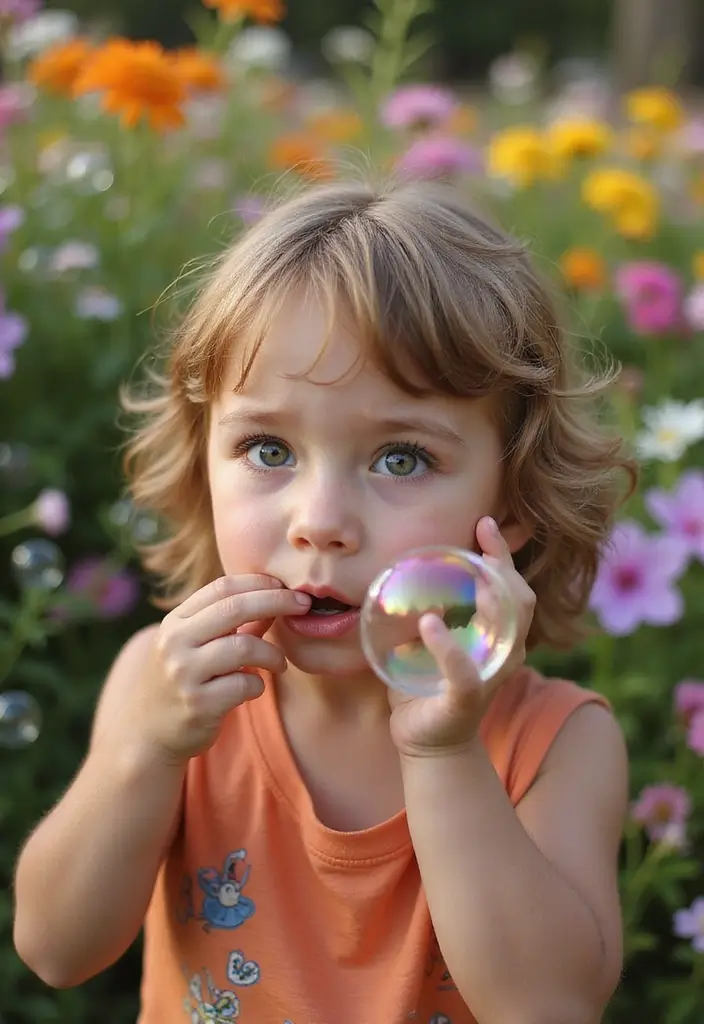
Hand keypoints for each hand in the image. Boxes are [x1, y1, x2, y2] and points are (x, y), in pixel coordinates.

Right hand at [141, 575, 310, 764]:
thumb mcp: (198, 646)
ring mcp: (185, 673)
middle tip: (303, 605)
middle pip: (235, 608)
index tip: (286, 587)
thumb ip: (235, 623)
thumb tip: (276, 598)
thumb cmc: (183, 682)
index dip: (259, 582)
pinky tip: (253, 687)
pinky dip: (258, 683)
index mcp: (176, 621)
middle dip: (276, 601)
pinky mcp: (198, 704)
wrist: (147, 734)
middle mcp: (176, 642)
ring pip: (245, 647)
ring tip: (280, 663)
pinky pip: (245, 684)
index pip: (222, 587)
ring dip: (273, 654)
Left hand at [388, 517, 535, 756]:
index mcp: (498, 635)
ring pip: (509, 632)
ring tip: (473, 574)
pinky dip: (449, 647)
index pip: (513, 587)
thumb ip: (427, 604)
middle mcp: (504, 653)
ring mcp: (489, 677)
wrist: (424, 739)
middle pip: (521, 601)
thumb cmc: (426, 682)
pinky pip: (465, 673)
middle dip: (506, 565)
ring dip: (493, 600)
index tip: (483, 522)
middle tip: (481, 535)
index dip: (503, 553)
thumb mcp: (430, 636)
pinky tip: (430, 624)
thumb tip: (405, 563)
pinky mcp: (466, 701)